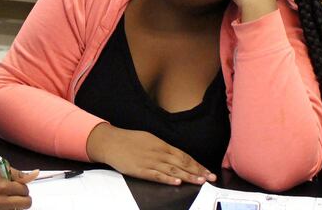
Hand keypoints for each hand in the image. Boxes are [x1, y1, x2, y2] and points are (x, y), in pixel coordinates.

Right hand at [86, 123, 215, 185]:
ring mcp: (149, 161)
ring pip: (173, 169)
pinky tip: (177, 182)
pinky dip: (167, 178)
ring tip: (200, 181)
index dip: (197, 164)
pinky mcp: (140, 170)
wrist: (110, 141)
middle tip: (210, 178)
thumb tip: (175, 155)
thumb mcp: (149, 139)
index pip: (184, 155)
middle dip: (198, 171)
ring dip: (187, 176)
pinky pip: (156, 175)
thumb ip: (162, 147)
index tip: (207, 171)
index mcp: (161, 144)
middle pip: (182, 162)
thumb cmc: (129, 140)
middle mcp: (158, 152)